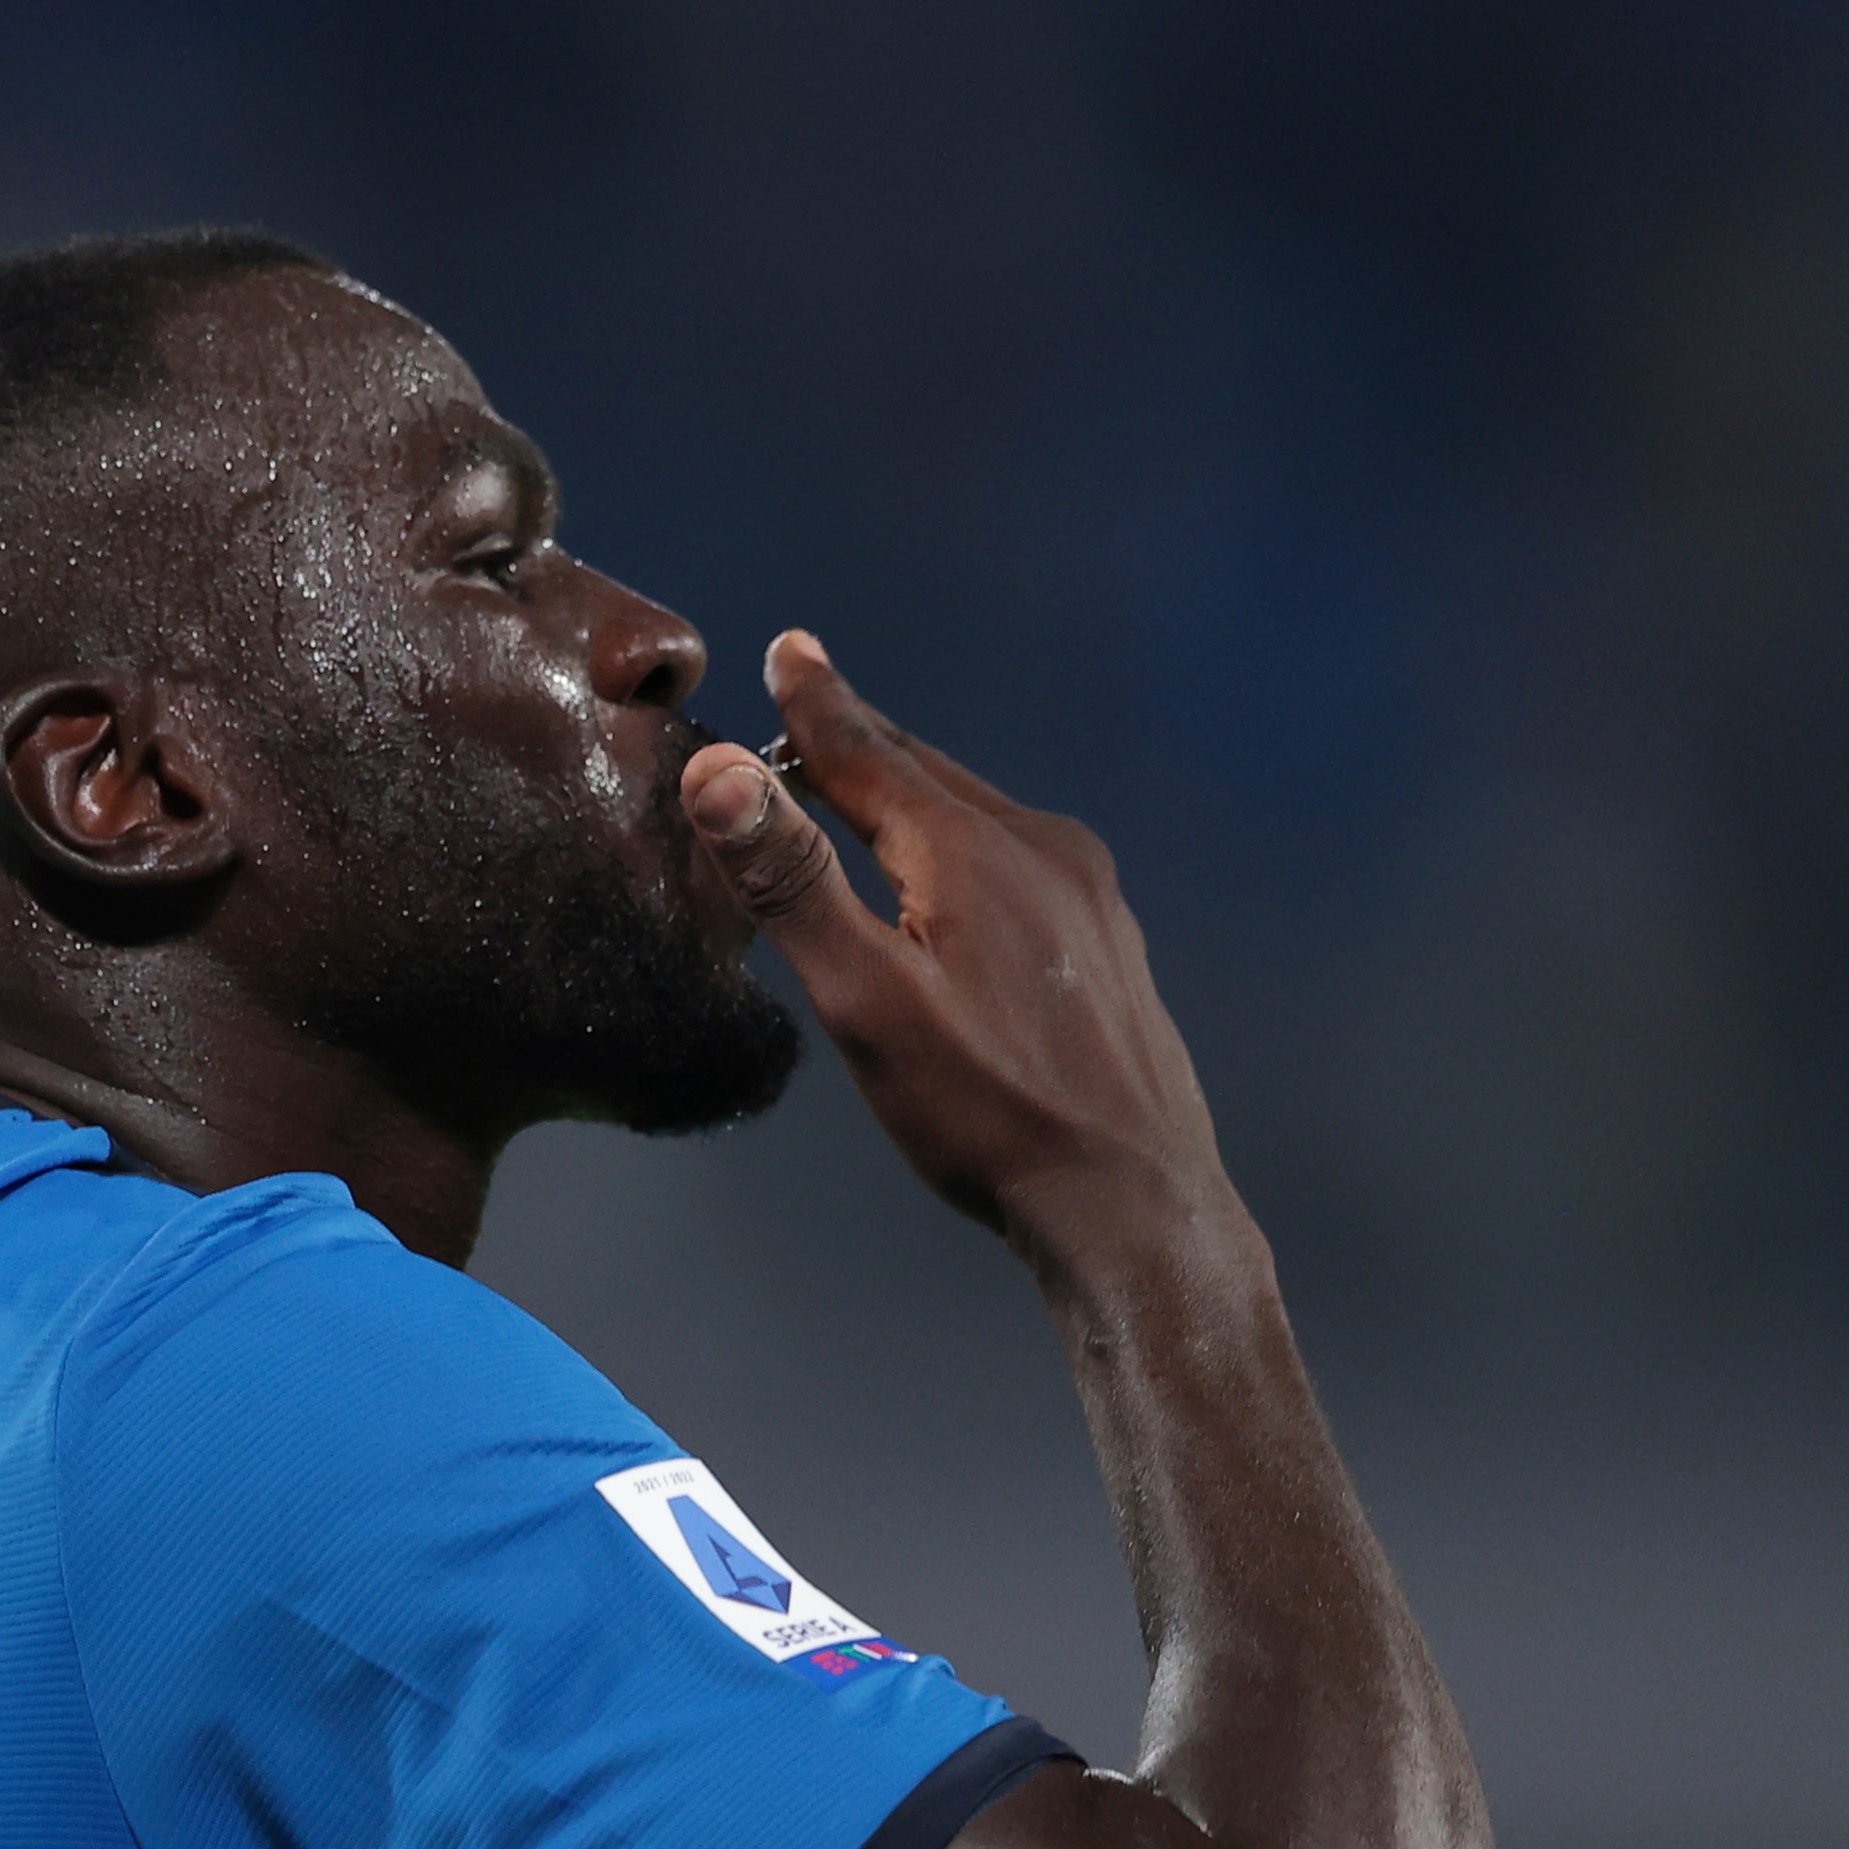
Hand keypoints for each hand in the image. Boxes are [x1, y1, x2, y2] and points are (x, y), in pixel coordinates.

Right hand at [683, 634, 1232, 1252]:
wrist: (1132, 1200)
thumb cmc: (987, 1111)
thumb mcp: (865, 1000)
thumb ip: (790, 881)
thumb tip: (716, 771)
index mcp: (970, 848)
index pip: (868, 751)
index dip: (816, 705)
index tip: (790, 649)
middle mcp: (1040, 846)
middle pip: (926, 776)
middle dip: (861, 745)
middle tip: (809, 712)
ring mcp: (1088, 891)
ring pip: (978, 817)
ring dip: (915, 798)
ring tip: (867, 791)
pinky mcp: (1109, 939)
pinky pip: (1019, 861)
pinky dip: (964, 848)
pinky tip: (956, 886)